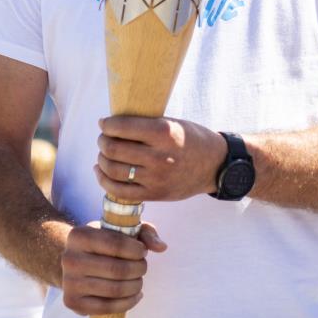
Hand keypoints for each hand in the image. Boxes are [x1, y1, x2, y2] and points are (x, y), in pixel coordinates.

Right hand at [60, 222, 165, 315]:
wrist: (76, 261)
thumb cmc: (105, 242)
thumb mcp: (123, 230)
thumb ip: (145, 233)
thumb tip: (162, 247)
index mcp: (79, 235)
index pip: (116, 244)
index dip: (136, 250)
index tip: (143, 252)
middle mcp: (69, 258)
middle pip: (117, 269)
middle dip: (139, 269)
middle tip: (142, 267)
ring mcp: (69, 282)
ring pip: (114, 289)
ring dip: (136, 286)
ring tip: (139, 280)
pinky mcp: (72, 302)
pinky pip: (107, 307)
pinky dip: (128, 302)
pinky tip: (135, 295)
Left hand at [94, 116, 225, 201]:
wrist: (215, 166)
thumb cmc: (193, 140)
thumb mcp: (175, 124)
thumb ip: (148, 125)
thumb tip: (114, 125)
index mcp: (164, 133)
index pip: (122, 127)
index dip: (107, 124)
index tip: (104, 123)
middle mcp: (159, 156)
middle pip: (113, 149)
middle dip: (102, 141)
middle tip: (104, 138)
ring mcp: (156, 178)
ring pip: (113, 170)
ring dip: (102, 160)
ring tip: (104, 154)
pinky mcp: (155, 194)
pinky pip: (119, 191)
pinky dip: (104, 180)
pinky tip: (102, 172)